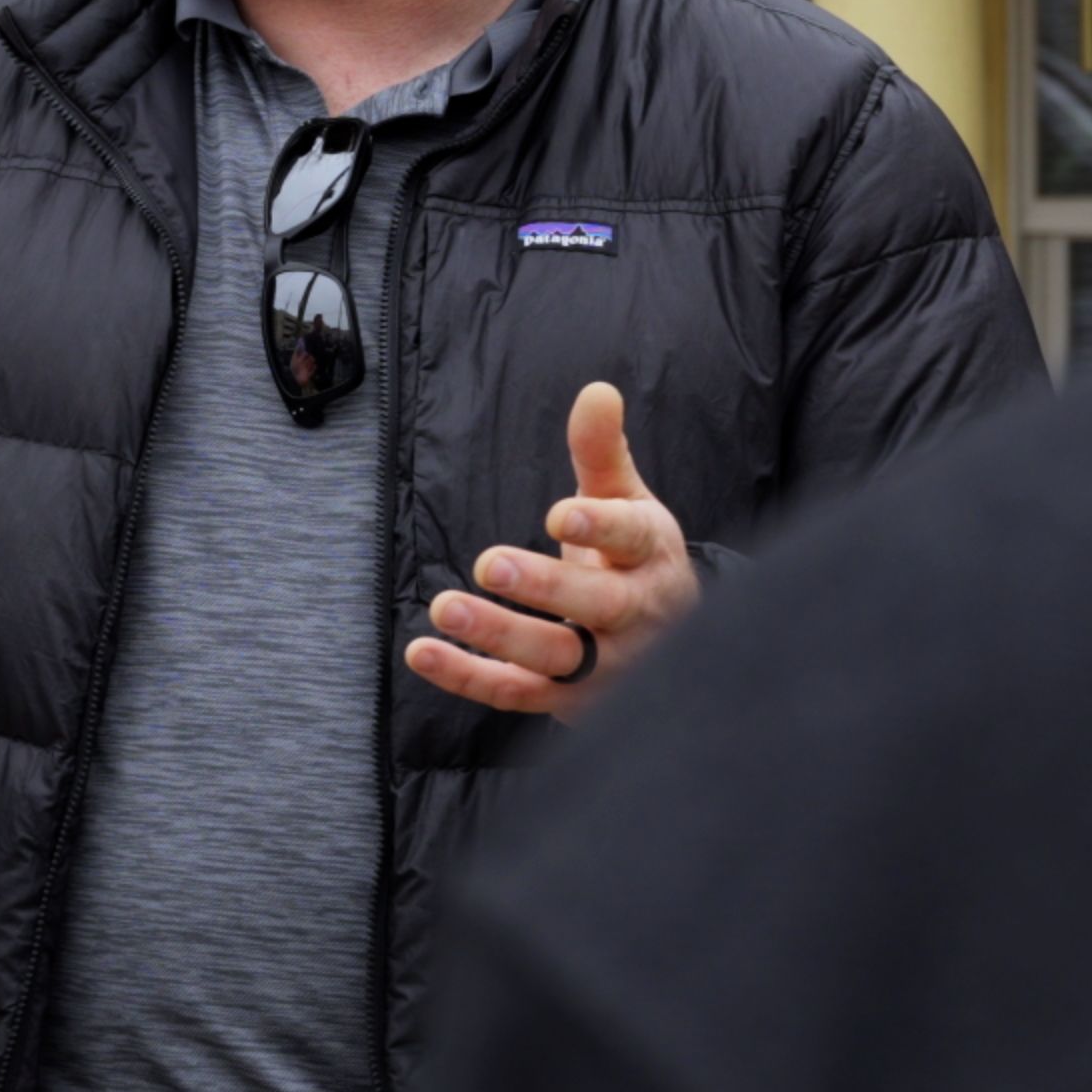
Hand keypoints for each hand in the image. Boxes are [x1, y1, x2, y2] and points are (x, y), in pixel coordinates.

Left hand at [405, 380, 697, 717]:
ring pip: (556, 657)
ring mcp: (606, 666)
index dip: (599, 528)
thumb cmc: (633, 559)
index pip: (634, 539)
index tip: (558, 514)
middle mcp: (637, 615)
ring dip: (498, 635)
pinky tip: (423, 651)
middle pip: (598, 605)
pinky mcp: (569, 701)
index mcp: (652, 555)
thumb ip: (602, 451)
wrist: (668, 647)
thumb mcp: (627, 501)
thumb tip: (596, 390)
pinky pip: (517, 693)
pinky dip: (468, 677)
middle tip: (488, 563)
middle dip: (545, 587)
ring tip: (443, 607)